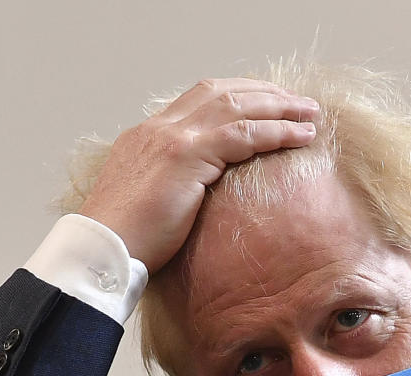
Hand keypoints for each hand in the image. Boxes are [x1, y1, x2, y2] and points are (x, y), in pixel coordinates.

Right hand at [79, 78, 318, 272]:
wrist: (101, 248)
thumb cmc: (122, 238)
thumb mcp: (145, 199)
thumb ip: (169, 184)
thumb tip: (195, 194)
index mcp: (147, 135)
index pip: (199, 97)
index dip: (238, 94)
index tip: (266, 102)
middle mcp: (158, 128)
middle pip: (221, 91)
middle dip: (264, 94)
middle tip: (298, 103)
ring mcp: (172, 138)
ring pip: (237, 106)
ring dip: (279, 108)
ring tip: (310, 115)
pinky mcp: (186, 156)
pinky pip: (243, 135)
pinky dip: (276, 132)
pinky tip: (300, 136)